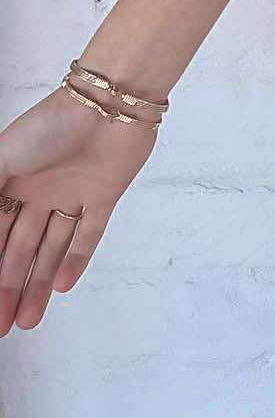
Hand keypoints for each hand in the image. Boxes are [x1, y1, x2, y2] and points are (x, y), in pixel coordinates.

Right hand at [0, 84, 161, 335]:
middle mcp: (40, 190)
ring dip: (39, 283)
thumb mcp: (3, 158)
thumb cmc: (52, 124)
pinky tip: (62, 286)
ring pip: (52, 247)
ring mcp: (72, 193)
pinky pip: (88, 233)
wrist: (110, 102)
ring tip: (27, 321)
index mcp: (12, 180)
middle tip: (2, 325)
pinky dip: (76, 259)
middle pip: (21, 248)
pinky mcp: (103, 195)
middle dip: (9, 287)